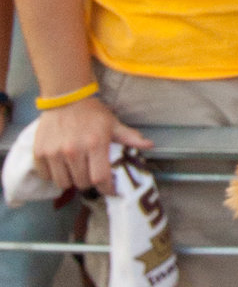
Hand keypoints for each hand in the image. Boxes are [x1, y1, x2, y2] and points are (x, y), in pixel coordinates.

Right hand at [23, 91, 138, 195]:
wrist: (65, 97)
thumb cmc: (92, 113)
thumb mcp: (113, 123)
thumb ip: (130, 137)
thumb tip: (150, 145)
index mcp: (95, 144)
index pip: (100, 178)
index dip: (106, 188)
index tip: (109, 189)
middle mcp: (73, 150)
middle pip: (82, 183)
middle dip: (89, 182)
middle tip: (90, 173)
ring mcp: (54, 152)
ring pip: (64, 183)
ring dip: (71, 180)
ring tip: (75, 170)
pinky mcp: (40, 153)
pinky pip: (47, 176)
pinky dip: (54, 175)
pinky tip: (61, 166)